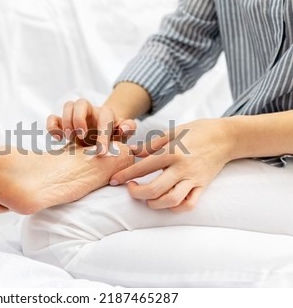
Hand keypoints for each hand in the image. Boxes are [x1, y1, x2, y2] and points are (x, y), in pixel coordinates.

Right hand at [47, 99, 135, 154]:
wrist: (102, 134)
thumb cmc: (114, 134)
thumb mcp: (124, 132)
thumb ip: (128, 128)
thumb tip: (125, 128)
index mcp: (105, 113)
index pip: (104, 118)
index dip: (103, 135)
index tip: (101, 152)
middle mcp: (89, 110)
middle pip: (80, 102)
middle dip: (79, 119)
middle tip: (80, 136)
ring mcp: (75, 115)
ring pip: (67, 106)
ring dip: (66, 122)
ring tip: (69, 138)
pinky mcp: (63, 122)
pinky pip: (53, 117)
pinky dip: (52, 126)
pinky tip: (58, 139)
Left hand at [110, 119, 233, 211]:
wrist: (226, 136)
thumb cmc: (197, 131)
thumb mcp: (172, 132)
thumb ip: (151, 145)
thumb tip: (131, 151)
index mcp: (172, 152)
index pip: (143, 167)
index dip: (125, 175)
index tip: (113, 180)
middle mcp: (182, 168)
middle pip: (155, 189)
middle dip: (137, 193)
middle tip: (130, 189)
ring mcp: (194, 179)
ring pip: (171, 200)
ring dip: (155, 203)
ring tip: (147, 198)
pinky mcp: (203, 186)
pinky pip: (189, 204)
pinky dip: (176, 208)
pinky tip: (166, 202)